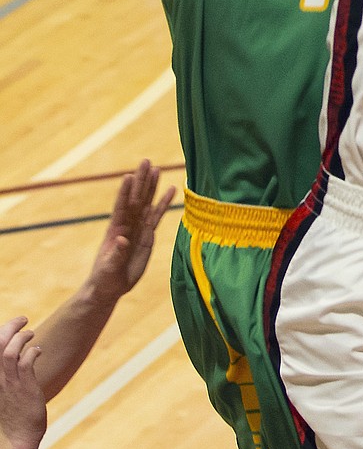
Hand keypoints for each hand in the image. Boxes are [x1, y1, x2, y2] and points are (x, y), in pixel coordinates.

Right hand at [0, 319, 46, 448]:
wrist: (17, 439)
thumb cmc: (14, 416)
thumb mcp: (7, 392)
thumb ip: (10, 374)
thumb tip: (21, 355)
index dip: (1, 332)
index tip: (11, 325)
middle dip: (9, 326)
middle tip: (23, 319)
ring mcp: (9, 382)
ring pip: (9, 350)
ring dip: (22, 336)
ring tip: (32, 333)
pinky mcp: (24, 387)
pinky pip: (25, 361)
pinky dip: (33, 351)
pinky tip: (38, 351)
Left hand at [87, 161, 175, 305]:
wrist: (111, 287)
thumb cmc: (104, 278)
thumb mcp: (108, 268)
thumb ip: (116, 254)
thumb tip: (122, 239)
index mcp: (114, 230)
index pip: (120, 207)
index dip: (124, 192)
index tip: (128, 176)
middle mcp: (127, 224)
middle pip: (136, 198)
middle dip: (141, 180)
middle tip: (146, 161)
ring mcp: (138, 228)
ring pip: (147, 203)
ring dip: (152, 187)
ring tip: (157, 169)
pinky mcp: (148, 235)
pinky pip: (157, 216)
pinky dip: (164, 203)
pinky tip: (171, 190)